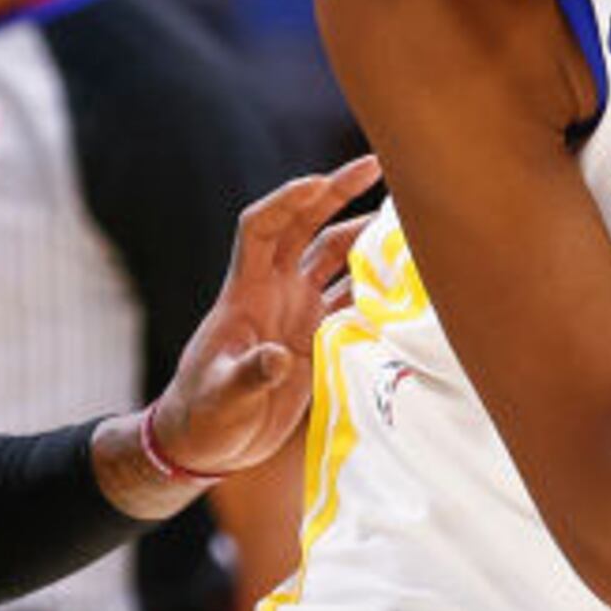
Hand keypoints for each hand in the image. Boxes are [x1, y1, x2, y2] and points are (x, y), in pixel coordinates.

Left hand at [145, 153, 381, 477]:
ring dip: (363, 237)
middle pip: (304, 227)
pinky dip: (375, 288)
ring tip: (404, 221)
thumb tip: (277, 358)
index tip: (318, 184)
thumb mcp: (223, 397)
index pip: (261, 228)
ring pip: (334, 258)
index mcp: (245, 293)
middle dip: (334, 193)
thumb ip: (249, 376)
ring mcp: (296, 312)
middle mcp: (274, 292)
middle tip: (375, 165)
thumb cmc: (204, 416)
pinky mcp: (315, 338)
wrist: (209, 444)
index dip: (287, 201)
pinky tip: (406, 281)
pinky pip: (350, 300)